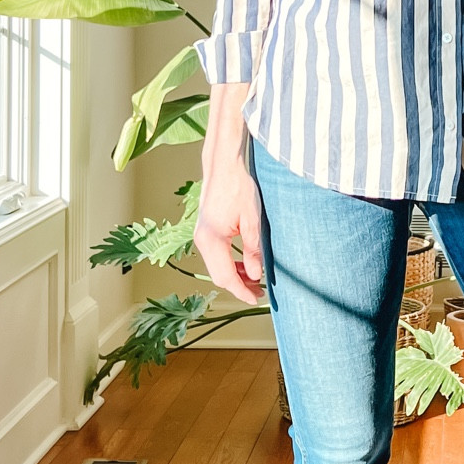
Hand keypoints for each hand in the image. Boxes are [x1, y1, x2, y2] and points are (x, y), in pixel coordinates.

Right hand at [193, 84, 265, 305]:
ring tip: (256, 280)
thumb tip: (256, 275)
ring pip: (217, 265)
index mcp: (212, 239)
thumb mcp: (253, 219)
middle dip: (239, 286)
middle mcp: (202, 239)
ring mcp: (202, 233)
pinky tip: (246, 263)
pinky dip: (230, 262)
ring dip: (235, 274)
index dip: (242, 291)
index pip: (226, 276)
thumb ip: (254, 249)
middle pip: (219, 274)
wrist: (224, 162)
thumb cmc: (240, 186)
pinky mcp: (207, 228)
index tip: (257, 300)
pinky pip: (217, 254)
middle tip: (260, 293)